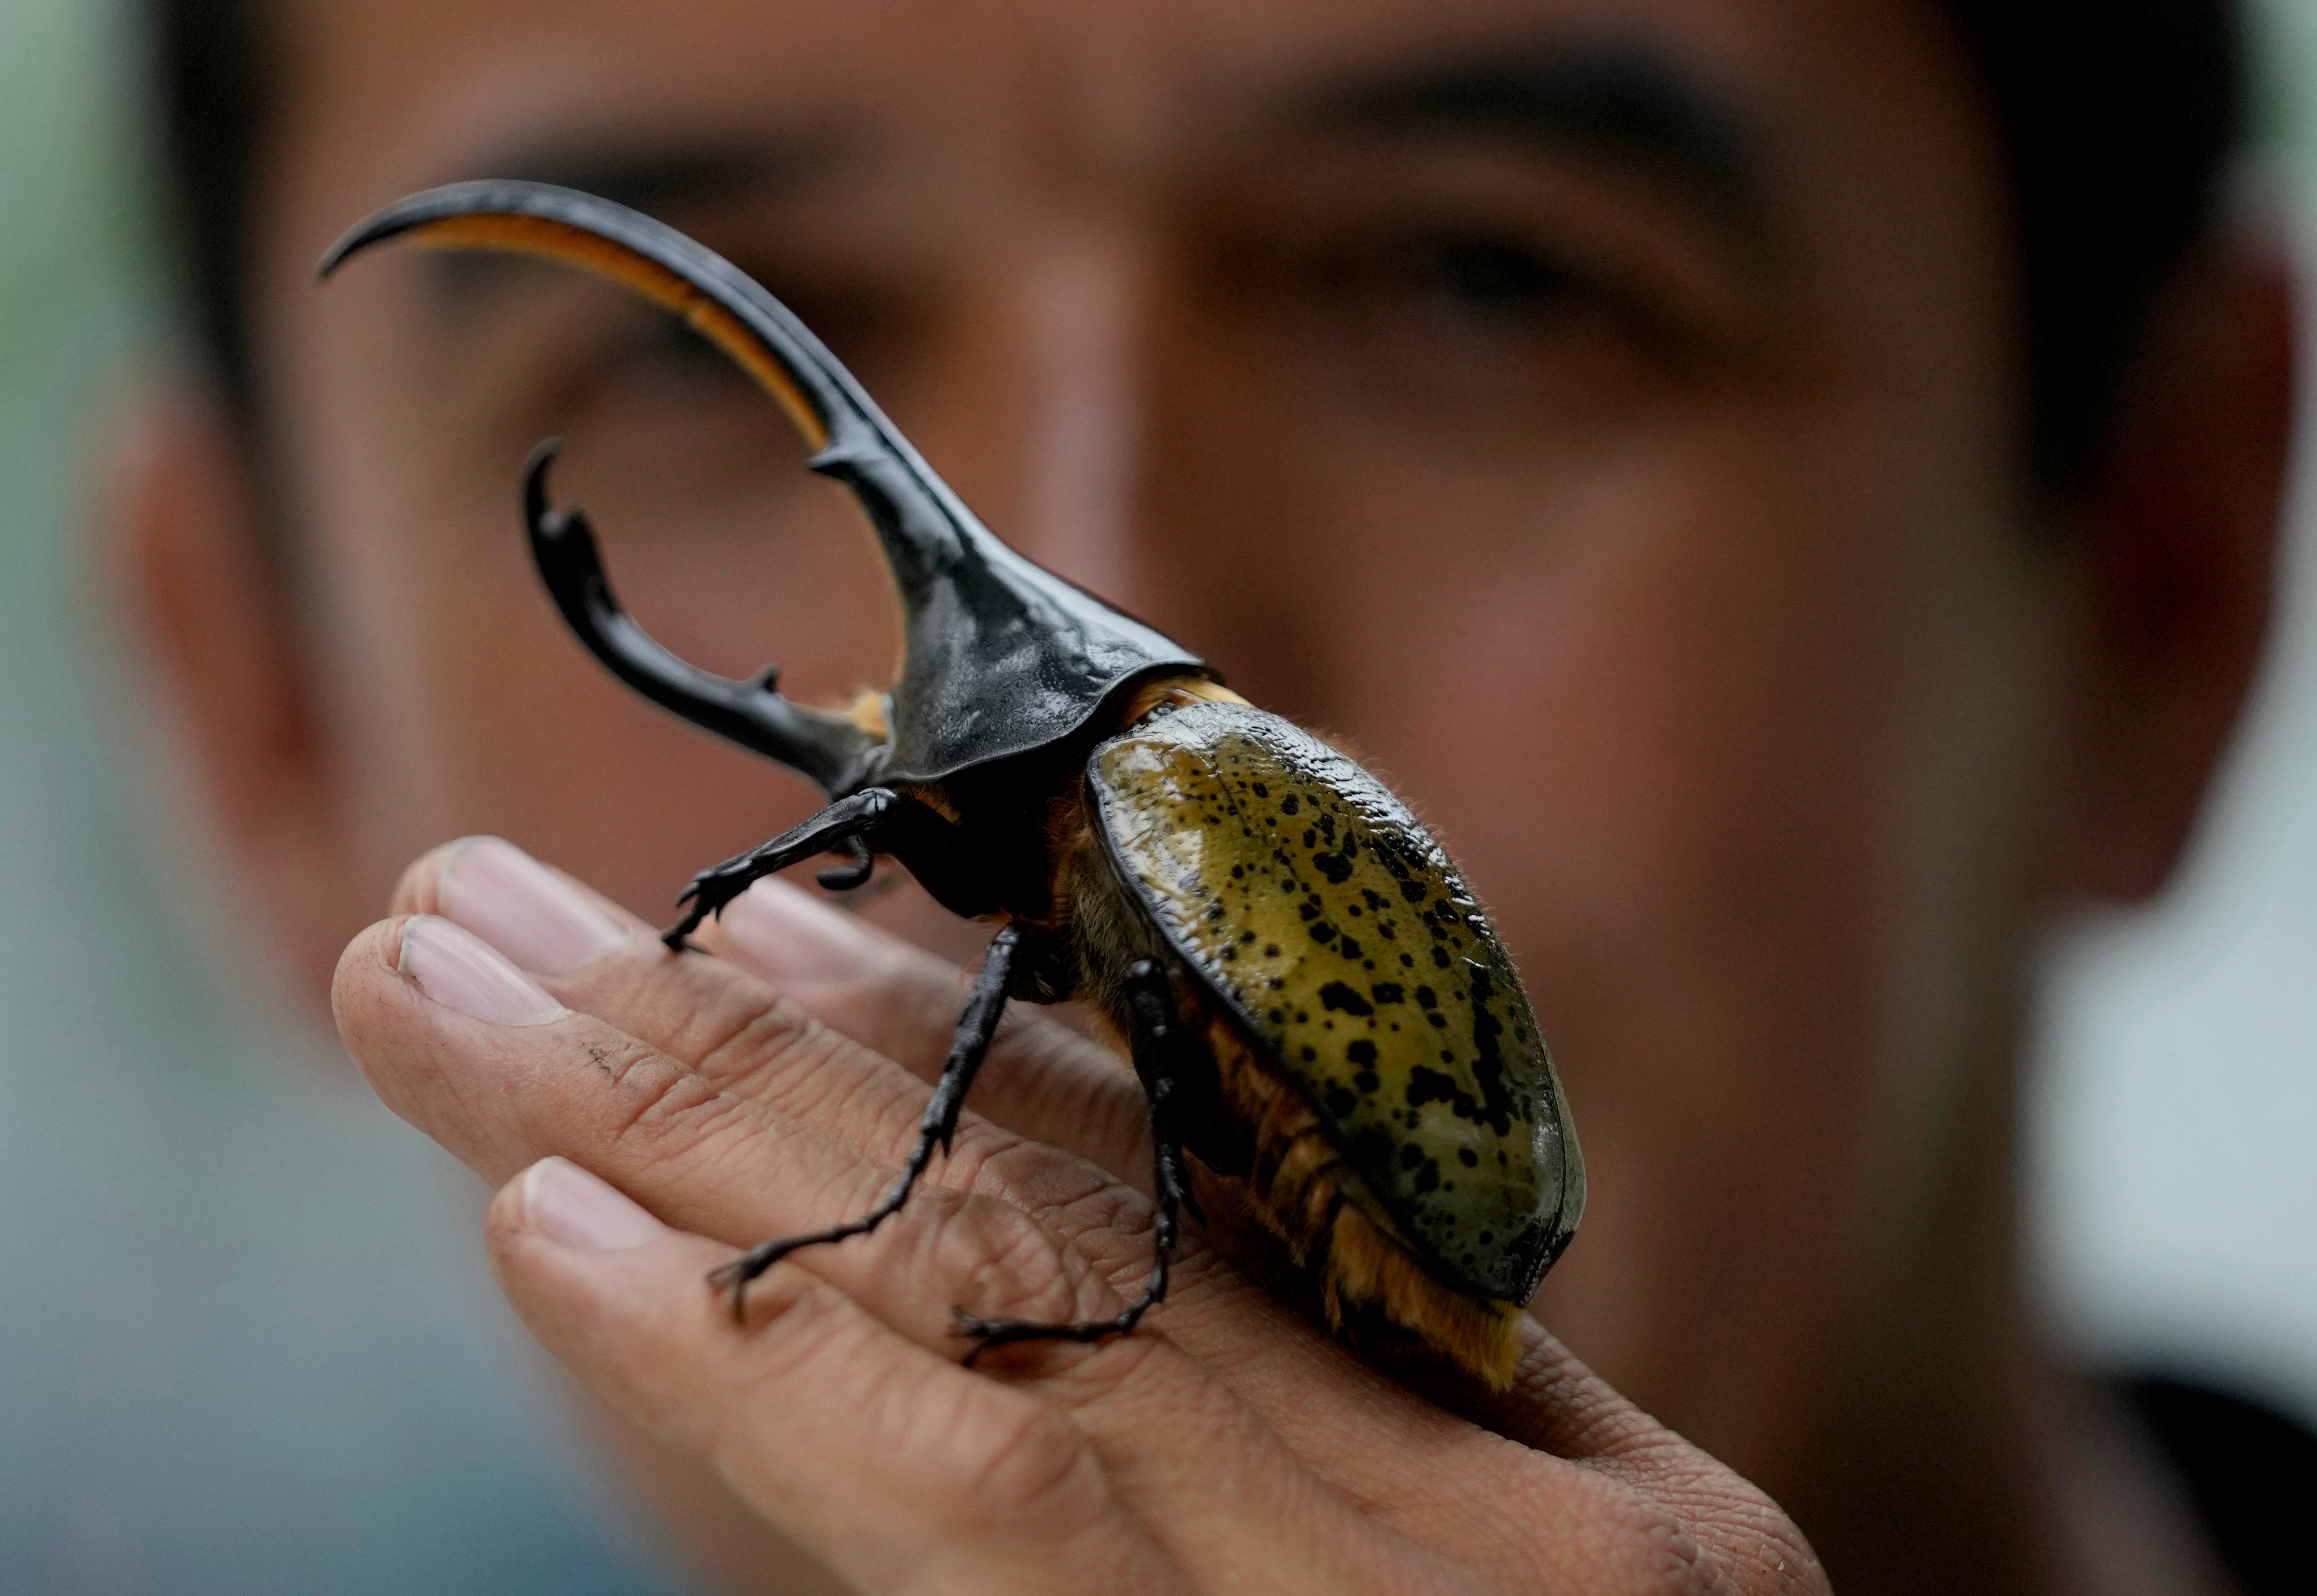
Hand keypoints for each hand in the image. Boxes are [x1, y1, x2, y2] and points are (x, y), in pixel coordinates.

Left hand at [333, 836, 1823, 1595]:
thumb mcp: (1521, 1595)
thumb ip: (1331, 1422)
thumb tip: (1055, 1209)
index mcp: (1537, 1477)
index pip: (1160, 1211)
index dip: (898, 1066)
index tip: (700, 941)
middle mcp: (1464, 1525)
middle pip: (1018, 1223)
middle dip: (707, 1066)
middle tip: (458, 920)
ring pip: (963, 1324)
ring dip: (670, 1148)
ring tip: (439, 995)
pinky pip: (979, 1532)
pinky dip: (755, 1384)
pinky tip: (554, 1239)